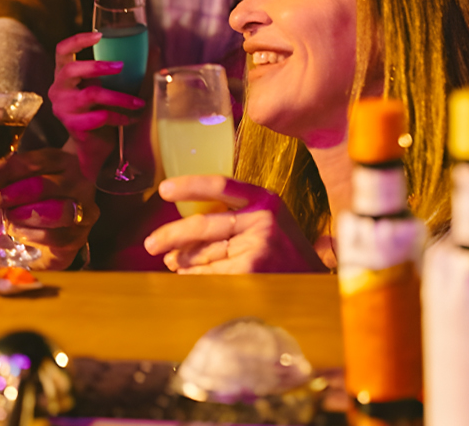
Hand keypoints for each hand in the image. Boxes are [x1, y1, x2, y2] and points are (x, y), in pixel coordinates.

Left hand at [0, 148, 96, 269]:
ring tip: (5, 218)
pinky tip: (18, 233)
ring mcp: (83, 209)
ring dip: (23, 215)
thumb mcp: (7, 184)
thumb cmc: (30, 200)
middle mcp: (76, 181)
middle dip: (6, 194)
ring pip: (57, 211)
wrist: (54, 234)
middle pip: (41, 186)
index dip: (5, 169)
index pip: (32, 161)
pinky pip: (58, 236)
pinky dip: (34, 235)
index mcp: (57, 161)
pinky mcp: (80, 236)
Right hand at [49, 31, 145, 179]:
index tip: (100, 35)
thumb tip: (153, 49)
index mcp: (64, 75)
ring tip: (138, 103)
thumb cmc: (102, 110)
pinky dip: (118, 117)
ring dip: (118, 97)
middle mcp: (58, 89)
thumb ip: (122, 70)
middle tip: (120, 66)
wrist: (95, 149)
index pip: (62, 51)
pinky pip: (98, 117)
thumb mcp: (108, 87)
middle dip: (97, 66)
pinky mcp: (72, 126)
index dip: (77, 40)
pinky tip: (130, 119)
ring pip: (90, 95)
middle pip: (71, 69)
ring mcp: (62, 109)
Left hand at [143, 175, 327, 273]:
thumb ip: (236, 215)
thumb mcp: (268, 221)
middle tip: (151, 244)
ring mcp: (258, 246)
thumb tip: (184, 228)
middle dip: (171, 235)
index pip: (220, 184)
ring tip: (172, 262)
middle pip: (203, 224)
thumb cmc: (284, 251)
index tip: (164, 189)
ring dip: (182, 260)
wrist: (317, 284)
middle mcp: (263, 219)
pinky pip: (211, 273)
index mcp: (265, 199)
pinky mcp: (252, 272)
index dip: (189, 185)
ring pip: (204, 252)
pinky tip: (187, 276)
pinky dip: (195, 276)